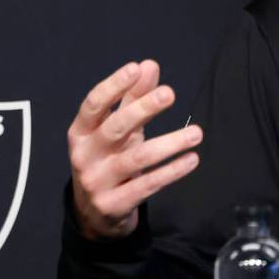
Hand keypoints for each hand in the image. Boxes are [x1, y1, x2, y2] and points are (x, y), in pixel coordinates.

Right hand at [68, 60, 202, 239]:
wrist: (95, 213)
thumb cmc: (108, 159)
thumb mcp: (117, 129)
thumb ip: (131, 98)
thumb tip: (148, 65)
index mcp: (81, 132)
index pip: (93, 105)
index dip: (112, 86)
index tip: (135, 68)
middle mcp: (84, 155)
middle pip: (114, 128)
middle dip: (142, 109)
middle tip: (169, 93)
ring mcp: (97, 182)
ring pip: (135, 159)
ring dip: (169, 144)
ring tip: (197, 133)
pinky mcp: (113, 204)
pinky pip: (147, 185)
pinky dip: (171, 171)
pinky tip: (191, 159)